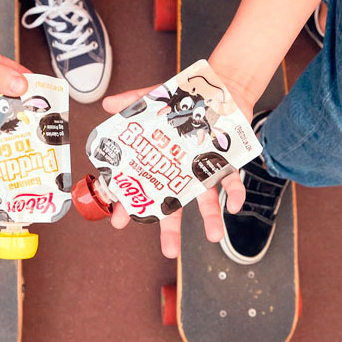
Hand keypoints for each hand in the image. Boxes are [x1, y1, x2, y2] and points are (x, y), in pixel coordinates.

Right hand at [100, 70, 254, 258]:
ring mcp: (205, 172)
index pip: (141, 190)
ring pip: (206, 201)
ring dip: (210, 220)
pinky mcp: (227, 164)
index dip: (130, 206)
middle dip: (171, 230)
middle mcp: (182, 174)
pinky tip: (234, 207)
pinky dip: (234, 195)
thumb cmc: (185, 99)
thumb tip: (107, 105)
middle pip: (174, 207)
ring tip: (214, 237)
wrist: (220, 89)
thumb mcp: (154, 98)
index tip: (120, 221)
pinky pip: (232, 183)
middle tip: (168, 252)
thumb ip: (132, 103)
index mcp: (161, 164)